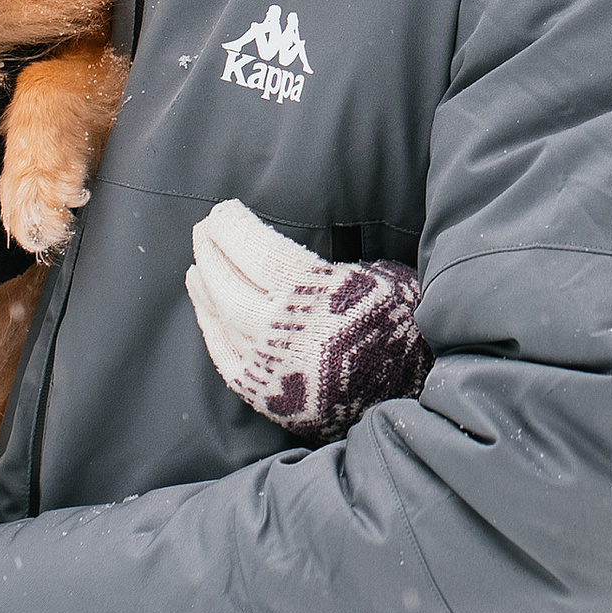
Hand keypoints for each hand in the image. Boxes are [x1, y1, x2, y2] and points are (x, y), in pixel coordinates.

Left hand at [186, 199, 428, 443]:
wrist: (413, 401)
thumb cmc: (406, 330)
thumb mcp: (385, 279)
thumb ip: (340, 263)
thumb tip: (306, 251)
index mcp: (318, 292)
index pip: (257, 250)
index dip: (234, 228)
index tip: (224, 211)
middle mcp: (286, 328)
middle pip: (230, 282)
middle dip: (212, 251)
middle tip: (203, 230)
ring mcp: (271, 365)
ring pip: (221, 318)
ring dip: (205, 287)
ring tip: (198, 267)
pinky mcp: (264, 395)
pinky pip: (224, 356)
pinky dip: (211, 328)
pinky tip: (207, 310)